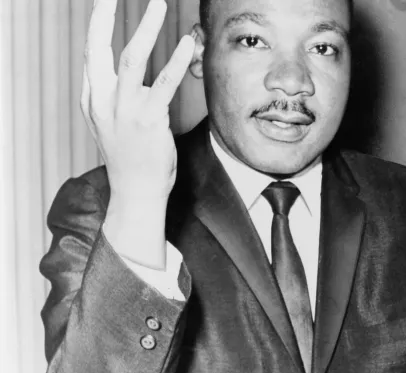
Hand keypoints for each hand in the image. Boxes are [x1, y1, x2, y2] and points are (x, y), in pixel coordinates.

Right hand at [82, 0, 193, 198]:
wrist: (136, 191)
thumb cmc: (130, 157)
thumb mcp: (110, 123)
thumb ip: (113, 96)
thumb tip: (126, 72)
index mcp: (92, 99)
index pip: (90, 54)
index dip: (96, 26)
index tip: (104, 3)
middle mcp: (103, 101)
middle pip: (98, 49)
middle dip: (102, 18)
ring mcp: (124, 109)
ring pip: (131, 58)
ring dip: (146, 28)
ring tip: (157, 5)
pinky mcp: (149, 119)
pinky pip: (164, 82)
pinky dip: (175, 59)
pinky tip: (186, 43)